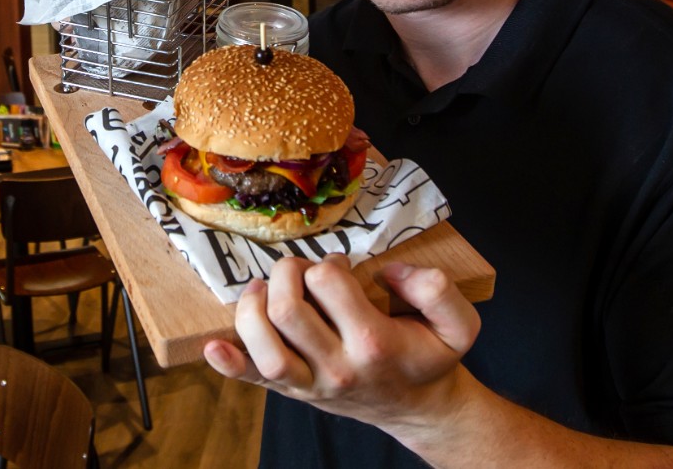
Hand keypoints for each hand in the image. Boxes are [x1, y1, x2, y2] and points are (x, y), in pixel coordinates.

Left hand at [204, 255, 479, 433]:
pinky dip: (229, 364)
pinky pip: (253, 381)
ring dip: (252, 308)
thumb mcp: (458, 324)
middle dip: (286, 273)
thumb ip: (437, 290)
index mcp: (374, 342)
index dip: (329, 263)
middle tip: (299, 270)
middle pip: (287, 311)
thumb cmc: (429, 358)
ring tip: (263, 290)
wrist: (419, 409)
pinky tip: (213, 345)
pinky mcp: (292, 393)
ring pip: (265, 348)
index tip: (339, 267)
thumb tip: (390, 270)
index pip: (328, 283)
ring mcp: (310, 385)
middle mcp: (338, 367)